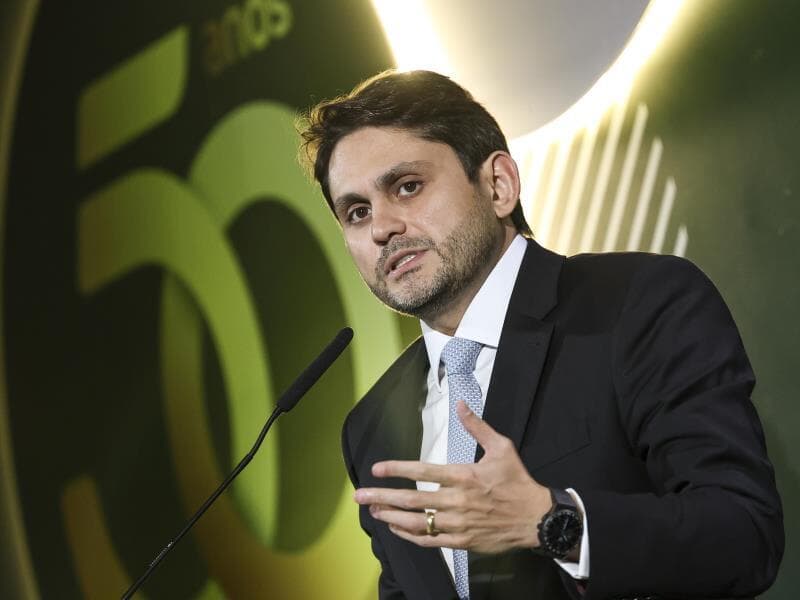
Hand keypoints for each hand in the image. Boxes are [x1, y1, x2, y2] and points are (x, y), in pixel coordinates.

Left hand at [354, 401, 551, 553]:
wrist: (536, 519)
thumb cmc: (518, 482)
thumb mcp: (502, 448)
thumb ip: (477, 426)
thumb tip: (461, 404)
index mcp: (464, 476)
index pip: (423, 471)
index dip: (397, 469)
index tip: (377, 469)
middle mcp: (457, 501)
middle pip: (412, 500)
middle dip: (382, 497)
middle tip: (360, 496)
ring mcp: (458, 523)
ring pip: (417, 522)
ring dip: (391, 517)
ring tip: (373, 510)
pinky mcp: (462, 541)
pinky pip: (430, 540)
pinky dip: (409, 535)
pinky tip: (396, 528)